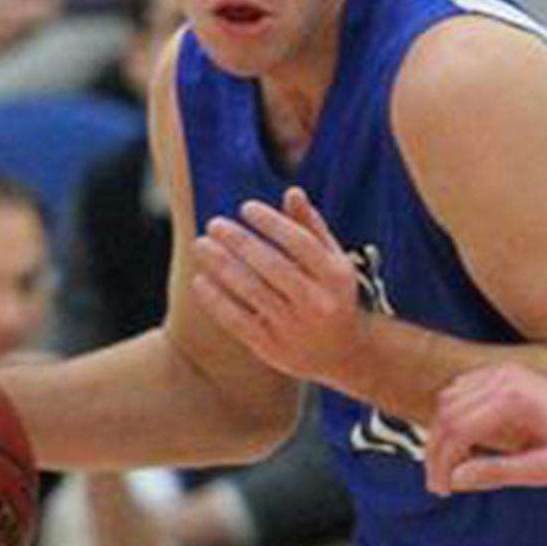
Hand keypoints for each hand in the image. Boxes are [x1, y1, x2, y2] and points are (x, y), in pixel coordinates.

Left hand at [191, 187, 361, 387]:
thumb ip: (312, 228)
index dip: (270, 222)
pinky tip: (201, 280)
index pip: (299, 242)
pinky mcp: (273, 348)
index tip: (246, 208)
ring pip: (251, 291)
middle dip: (239, 241)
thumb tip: (291, 192)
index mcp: (336, 276)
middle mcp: (317, 302)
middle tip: (214, 224)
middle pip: (271, 265)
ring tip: (202, 245)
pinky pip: (238, 320)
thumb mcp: (333, 262)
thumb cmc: (333, 295)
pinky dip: (216, 300)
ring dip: (222, 265)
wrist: (345, 353)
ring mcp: (295, 328)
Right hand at [425, 362, 546, 495]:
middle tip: (439, 486)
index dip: (441, 463)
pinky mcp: (502, 373)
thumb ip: (499, 473)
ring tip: (451, 470)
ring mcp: (502, 371)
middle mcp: (503, 378)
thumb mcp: (544, 470)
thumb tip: (456, 480)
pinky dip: (453, 417)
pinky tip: (463, 447)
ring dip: (441, 435)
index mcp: (513, 400)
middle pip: (445, 414)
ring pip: (447, 400)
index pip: (456, 429)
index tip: (442, 490)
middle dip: (436, 452)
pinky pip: (461, 392)